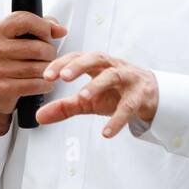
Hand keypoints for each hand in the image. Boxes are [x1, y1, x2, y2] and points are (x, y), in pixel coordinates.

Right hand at [0, 12, 67, 135]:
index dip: (44, 27)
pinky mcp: (2, 89)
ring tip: (46, 70)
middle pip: (38, 48)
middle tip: (48, 57)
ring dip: (49, 70)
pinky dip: (46, 85)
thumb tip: (60, 31)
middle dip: (50, 53)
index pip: (26, 20)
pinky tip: (44, 83)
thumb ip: (40, 26)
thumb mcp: (17, 37)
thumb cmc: (9, 59)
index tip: (49, 36)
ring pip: (39, 68)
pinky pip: (36, 85)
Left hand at [36, 51, 158, 137]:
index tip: (46, 76)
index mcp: (97, 65)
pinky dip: (118, 118)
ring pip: (113, 76)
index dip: (62, 64)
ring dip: (97, 85)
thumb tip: (39, 116)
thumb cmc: (115, 93)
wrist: (149, 97)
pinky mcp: (141, 95)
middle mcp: (113, 66)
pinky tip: (106, 132)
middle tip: (63, 76)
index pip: (77, 57)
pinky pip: (129, 105)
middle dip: (79, 65)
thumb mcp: (88, 101)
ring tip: (82, 97)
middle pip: (96, 58)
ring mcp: (128, 79)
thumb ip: (65, 106)